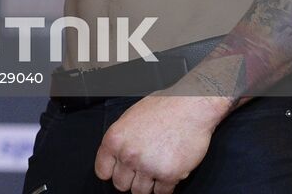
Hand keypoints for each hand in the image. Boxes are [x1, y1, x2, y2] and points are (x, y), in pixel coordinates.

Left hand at [94, 92, 223, 192]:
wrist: (189, 107)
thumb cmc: (163, 107)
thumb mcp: (130, 118)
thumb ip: (121, 140)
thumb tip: (117, 156)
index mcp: (115, 139)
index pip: (102, 170)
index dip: (112, 172)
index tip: (119, 172)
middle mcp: (128, 155)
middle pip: (121, 184)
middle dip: (130, 179)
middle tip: (140, 171)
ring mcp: (148, 166)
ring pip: (140, 192)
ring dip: (147, 185)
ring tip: (154, 171)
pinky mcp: (169, 175)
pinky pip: (162, 193)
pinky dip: (164, 187)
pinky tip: (167, 174)